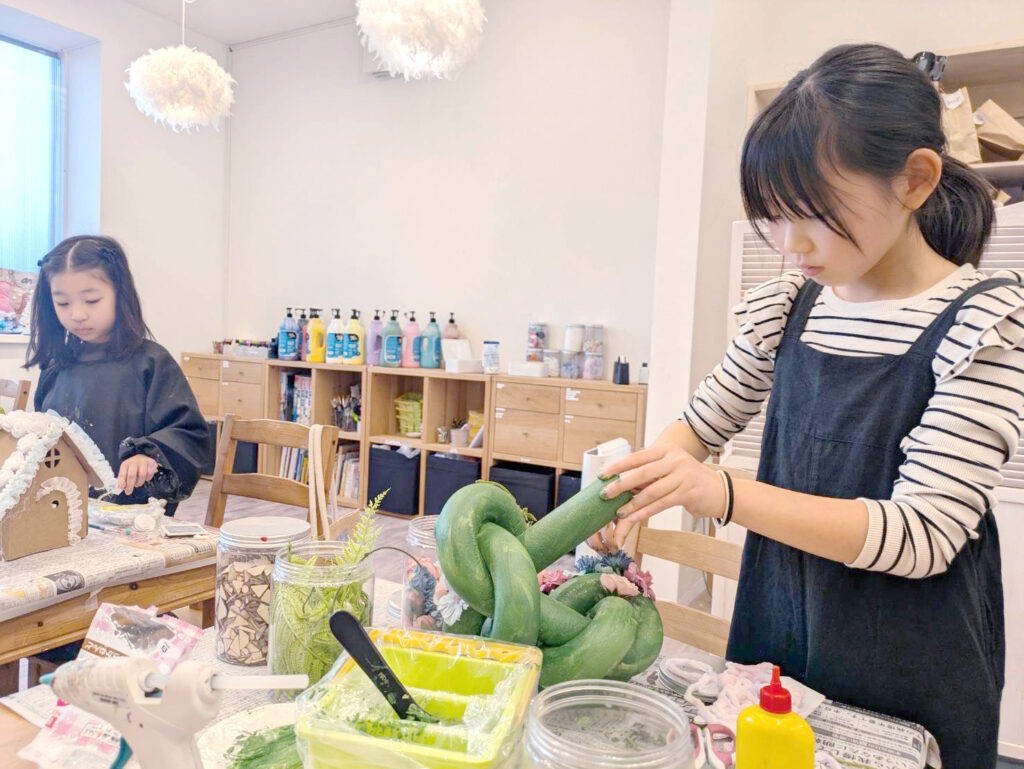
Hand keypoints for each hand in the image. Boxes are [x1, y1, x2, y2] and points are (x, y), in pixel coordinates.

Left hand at [118, 455, 157, 494]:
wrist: (142, 456)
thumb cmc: (133, 467)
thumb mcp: (126, 471)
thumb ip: (123, 480)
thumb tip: (120, 489)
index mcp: (125, 464)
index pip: (122, 474)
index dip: (121, 483)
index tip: (121, 489)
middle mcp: (134, 462)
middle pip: (132, 476)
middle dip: (130, 486)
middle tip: (128, 492)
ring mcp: (143, 462)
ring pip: (142, 476)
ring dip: (139, 483)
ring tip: (138, 484)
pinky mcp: (151, 463)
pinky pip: (150, 474)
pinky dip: (147, 478)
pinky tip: (145, 478)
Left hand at [585, 443, 724, 552]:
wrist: (719, 490)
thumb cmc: (689, 479)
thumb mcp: (670, 467)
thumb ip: (650, 471)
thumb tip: (620, 479)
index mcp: (667, 450)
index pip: (637, 457)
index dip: (618, 466)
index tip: (603, 474)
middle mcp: (675, 460)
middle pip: (642, 472)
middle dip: (621, 484)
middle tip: (605, 494)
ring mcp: (683, 476)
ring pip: (651, 491)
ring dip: (632, 503)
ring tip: (618, 511)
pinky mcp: (688, 493)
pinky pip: (661, 503)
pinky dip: (645, 511)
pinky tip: (634, 517)